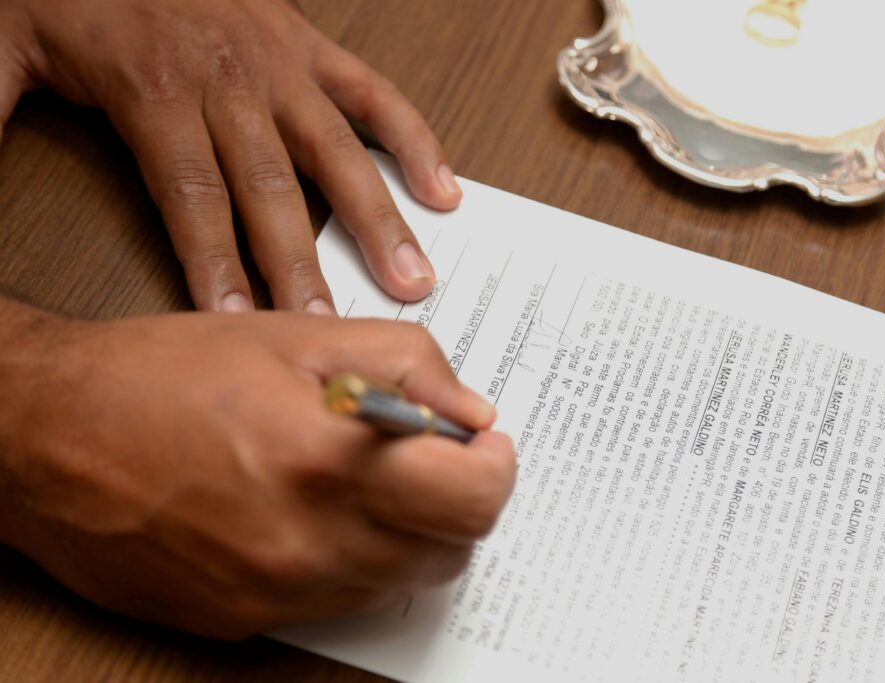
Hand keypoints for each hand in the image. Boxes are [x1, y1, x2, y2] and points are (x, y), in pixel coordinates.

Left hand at [0, 0, 459, 311]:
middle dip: (302, 267)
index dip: (215, 265)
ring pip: (337, 152)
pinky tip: (440, 189)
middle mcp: (230, 81)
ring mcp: (281, 64)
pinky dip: (413, 140)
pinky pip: (374, 95)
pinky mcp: (310, 48)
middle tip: (331, 329)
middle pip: (272, 190)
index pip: (194, 197)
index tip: (237, 324)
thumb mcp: (5, 46)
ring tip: (410, 276)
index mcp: (157, 89)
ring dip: (377, 218)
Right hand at [0, 303, 515, 638]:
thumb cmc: (161, 375)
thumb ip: (406, 363)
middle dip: (458, 501)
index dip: (496, 470)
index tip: (488, 446)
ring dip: (408, 532)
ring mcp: (275, 593)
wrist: (45, 438)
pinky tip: (316, 508)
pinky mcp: (245, 617)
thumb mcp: (296, 335)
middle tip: (432, 456)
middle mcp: (306, 544)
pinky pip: (339, 599)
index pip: (471, 501)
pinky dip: (354, 557)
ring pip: (397, 582)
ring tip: (366, 476)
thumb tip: (472, 411)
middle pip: (448, 553)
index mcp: (326, 463)